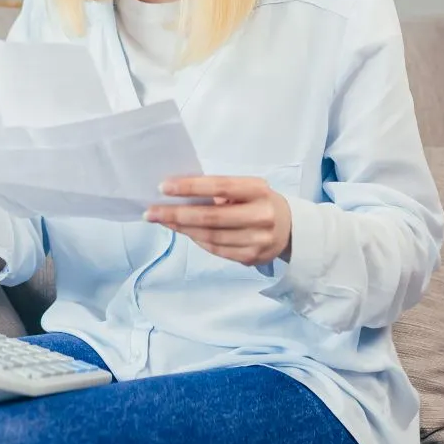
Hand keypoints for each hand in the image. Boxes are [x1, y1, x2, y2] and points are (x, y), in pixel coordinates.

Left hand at [145, 176, 291, 266]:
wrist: (291, 228)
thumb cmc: (258, 201)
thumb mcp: (245, 188)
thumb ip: (218, 191)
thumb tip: (177, 194)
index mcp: (258, 190)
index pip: (220, 186)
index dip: (190, 187)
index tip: (163, 186)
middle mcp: (261, 216)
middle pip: (211, 217)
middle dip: (176, 214)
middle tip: (151, 212)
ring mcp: (258, 240)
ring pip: (210, 236)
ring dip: (182, 228)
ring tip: (162, 220)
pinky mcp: (252, 258)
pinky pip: (216, 249)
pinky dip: (196, 240)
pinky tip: (183, 231)